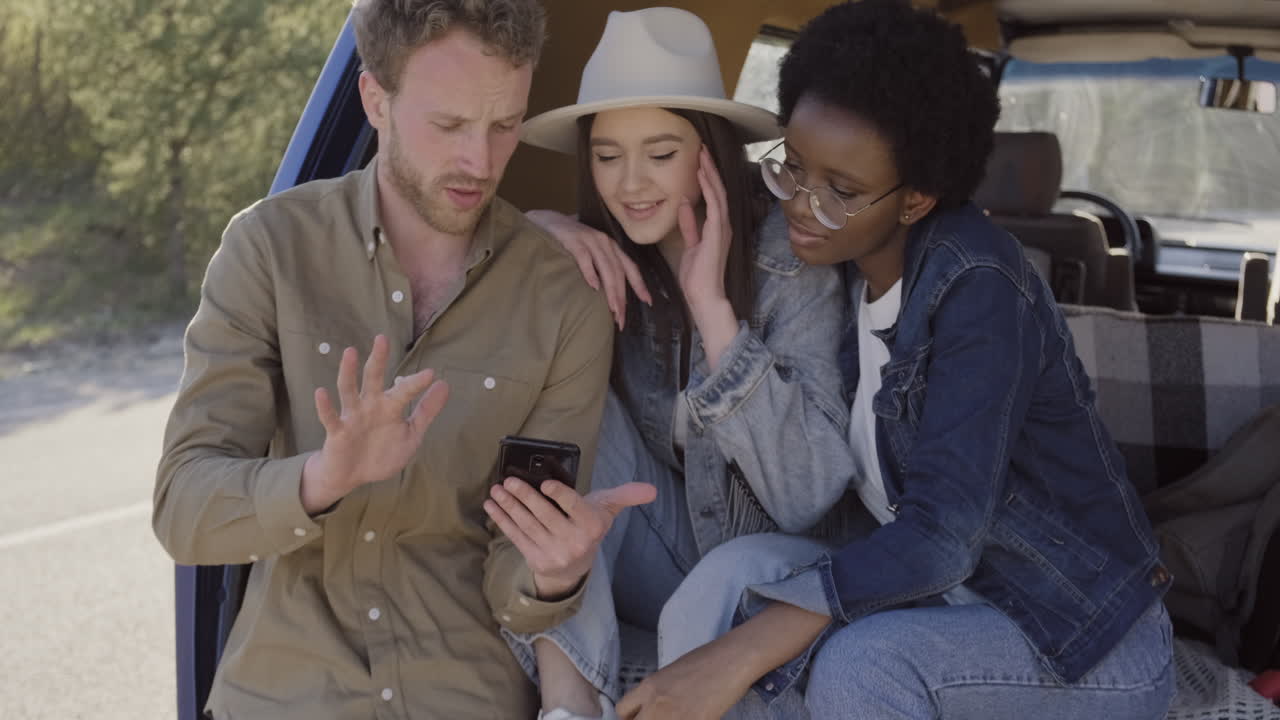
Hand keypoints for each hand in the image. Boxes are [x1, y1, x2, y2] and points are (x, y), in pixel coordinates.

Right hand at [300, 334, 449, 513]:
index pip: (405, 391)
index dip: (417, 383)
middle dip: (378, 359)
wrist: (353, 476)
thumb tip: (445, 384)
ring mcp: (352, 417)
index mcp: (390, 407)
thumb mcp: (412, 434)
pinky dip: (324, 406)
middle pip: (373, 378)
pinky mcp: (337, 432)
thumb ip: (427, 411)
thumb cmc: (382, 452)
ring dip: (348, 372)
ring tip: (350, 352)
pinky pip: (329, 417)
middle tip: (382, 338)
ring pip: (348, 390)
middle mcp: (370, 406)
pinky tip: (320, 392)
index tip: (431, 374)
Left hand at [484, 477, 655, 596]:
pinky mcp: (535, 559)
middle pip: (545, 515)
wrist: (574, 567)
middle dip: (525, 496)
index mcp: (591, 526)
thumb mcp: (607, 510)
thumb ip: (626, 496)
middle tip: (509, 481)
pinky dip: (502, 519)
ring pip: (528, 525)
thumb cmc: (588, 527)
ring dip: (510, 506)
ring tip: (497, 490)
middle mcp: (574, 542)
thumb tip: (652, 490)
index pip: (575, 507)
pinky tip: (493, 505)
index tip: (546, 483)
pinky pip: (516, 536)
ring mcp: (553, 553)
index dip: (560, 496)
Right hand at [526, 209, 652, 329]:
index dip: (639, 284)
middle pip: (618, 272)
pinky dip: (590, 272)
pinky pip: (585, 258)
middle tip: (621, 318)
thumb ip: (601, 268)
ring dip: (611, 290)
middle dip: (622, 297)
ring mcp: (590, 239)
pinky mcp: (574, 239)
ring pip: (606, 267)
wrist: (546, 222)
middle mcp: (604, 242)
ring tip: (613, 308)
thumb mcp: (590, 253)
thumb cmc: (569, 241)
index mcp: (611, 247)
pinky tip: (593, 287)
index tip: (648, 301)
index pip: (630, 267)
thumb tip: (608, 294)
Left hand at [617, 640, 752, 719]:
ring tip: (678, 716)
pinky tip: (694, 717)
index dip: (630, 719)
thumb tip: (650, 709)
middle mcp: (656, 704)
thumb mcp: (670, 673)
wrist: (731, 660)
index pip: (622, 711)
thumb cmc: (705, 661)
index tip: (640, 719)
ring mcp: (675, 717)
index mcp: (648, 687)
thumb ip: (656, 693)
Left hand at [676, 145, 731, 311]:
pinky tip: (701, 174)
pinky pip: (714, 205)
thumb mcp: (690, 245)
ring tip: (702, 154)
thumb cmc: (697, 276)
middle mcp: (723, 225)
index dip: (707, 177)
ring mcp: (722, 228)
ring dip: (710, 172)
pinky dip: (709, 188)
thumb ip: (688, 225)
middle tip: (702, 148)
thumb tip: (683, 204)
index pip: (713, 197)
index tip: (698, 160)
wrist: (703, 295)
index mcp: (717, 228)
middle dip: (710, 168)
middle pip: (718, 190)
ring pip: (718, 193)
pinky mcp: (718, 233)